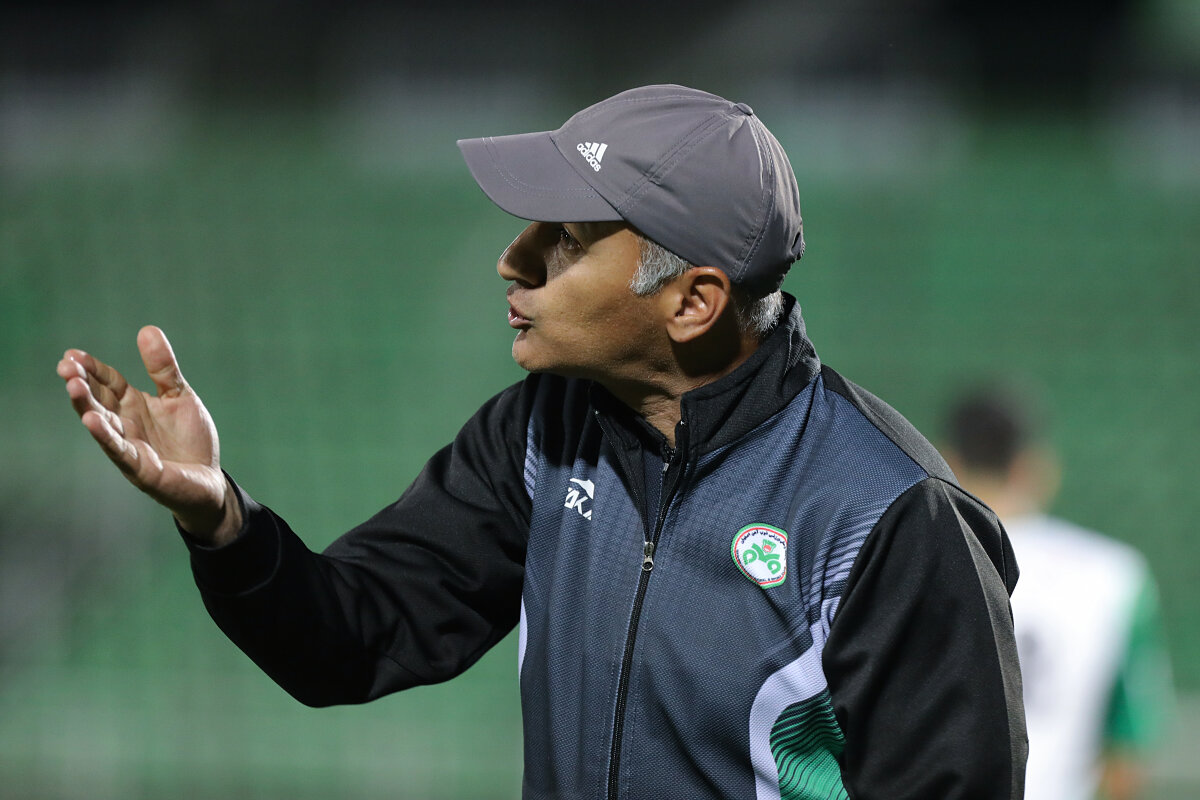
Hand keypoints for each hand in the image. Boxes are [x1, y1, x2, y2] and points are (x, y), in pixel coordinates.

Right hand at [57, 326, 241, 544]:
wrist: (209, 480)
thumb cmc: (191, 440)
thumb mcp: (180, 396)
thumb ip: (164, 368)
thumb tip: (147, 329)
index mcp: (134, 405)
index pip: (108, 383)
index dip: (93, 368)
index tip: (73, 354)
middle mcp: (126, 424)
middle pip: (98, 401)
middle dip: (81, 384)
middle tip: (65, 366)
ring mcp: (130, 446)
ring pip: (102, 424)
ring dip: (86, 406)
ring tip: (73, 386)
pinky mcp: (140, 467)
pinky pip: (119, 450)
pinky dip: (105, 436)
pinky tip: (92, 421)